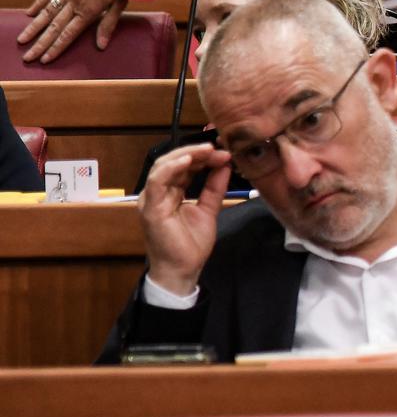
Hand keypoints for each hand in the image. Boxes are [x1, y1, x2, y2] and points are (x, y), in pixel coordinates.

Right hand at [17, 0, 126, 62]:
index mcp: (88, 11)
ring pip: (46, 13)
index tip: (45, 60)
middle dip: (40, 44)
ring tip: (22, 40)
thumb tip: (101, 46)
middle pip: (54, 28)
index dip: (56, 48)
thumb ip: (108, 25)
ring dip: (33, 28)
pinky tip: (29, 14)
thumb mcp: (119, 5)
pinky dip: (38, 4)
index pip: (68, 34)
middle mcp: (74, 3)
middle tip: (27, 57)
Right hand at [137, 144, 232, 295]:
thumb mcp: (209, 208)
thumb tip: (225, 163)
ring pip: (163, 166)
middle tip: (218, 147)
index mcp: (170, 192)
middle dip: (196, 152)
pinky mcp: (150, 208)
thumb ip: (215, 186)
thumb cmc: (191, 243)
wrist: (183, 269)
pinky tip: (188, 160)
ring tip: (207, 150)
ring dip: (186, 154)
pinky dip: (172, 167)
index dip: (202, 156)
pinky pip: (157, 182)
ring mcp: (151, 200)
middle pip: (173, 161)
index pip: (183, 166)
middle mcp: (158, 193)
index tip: (224, 151)